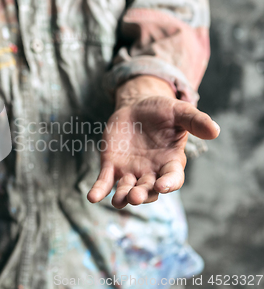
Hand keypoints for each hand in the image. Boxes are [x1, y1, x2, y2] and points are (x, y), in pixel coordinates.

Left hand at [87, 76, 219, 207]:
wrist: (137, 107)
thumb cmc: (162, 112)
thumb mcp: (179, 112)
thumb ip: (195, 121)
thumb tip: (215, 131)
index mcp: (170, 162)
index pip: (172, 179)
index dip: (168, 184)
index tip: (162, 185)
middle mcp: (151, 172)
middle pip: (148, 190)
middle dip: (142, 194)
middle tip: (135, 196)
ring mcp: (130, 172)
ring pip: (126, 190)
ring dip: (122, 196)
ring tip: (118, 200)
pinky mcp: (112, 167)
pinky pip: (105, 182)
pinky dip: (99, 190)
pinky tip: (92, 197)